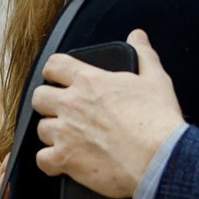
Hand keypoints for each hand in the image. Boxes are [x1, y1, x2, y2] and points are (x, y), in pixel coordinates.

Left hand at [34, 31, 184, 198]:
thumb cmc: (158, 121)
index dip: (54, 71)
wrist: (159, 159)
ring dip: (52, 133)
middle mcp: (72, 104)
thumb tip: (138, 36)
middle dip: (47, 103)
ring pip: (40, 129)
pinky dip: (51, 162)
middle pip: (39, 97)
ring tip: (70, 139)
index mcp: (90, 81)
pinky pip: (42, 160)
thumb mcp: (155, 79)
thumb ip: (143, 54)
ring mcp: (65, 132)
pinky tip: (64, 162)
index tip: (59, 79)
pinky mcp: (65, 159)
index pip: (54, 65)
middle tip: (62, 111)